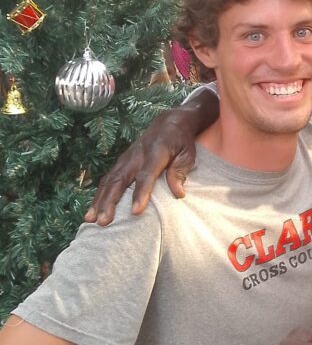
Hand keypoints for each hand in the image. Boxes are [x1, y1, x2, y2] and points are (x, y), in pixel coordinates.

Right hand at [84, 108, 198, 224]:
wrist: (169, 123)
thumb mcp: (187, 154)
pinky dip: (99, 194)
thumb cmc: (181, 142)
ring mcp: (126, 159)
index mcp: (155, 153)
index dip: (140, 194)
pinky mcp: (121, 162)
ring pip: (109, 181)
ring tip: (90, 219)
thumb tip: (178, 194)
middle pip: (119, 181)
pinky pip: (108, 179)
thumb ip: (180, 172)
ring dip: (99, 200)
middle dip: (109, 202)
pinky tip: (94, 209)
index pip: (145, 176)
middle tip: (104, 221)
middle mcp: (136, 156)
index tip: (135, 212)